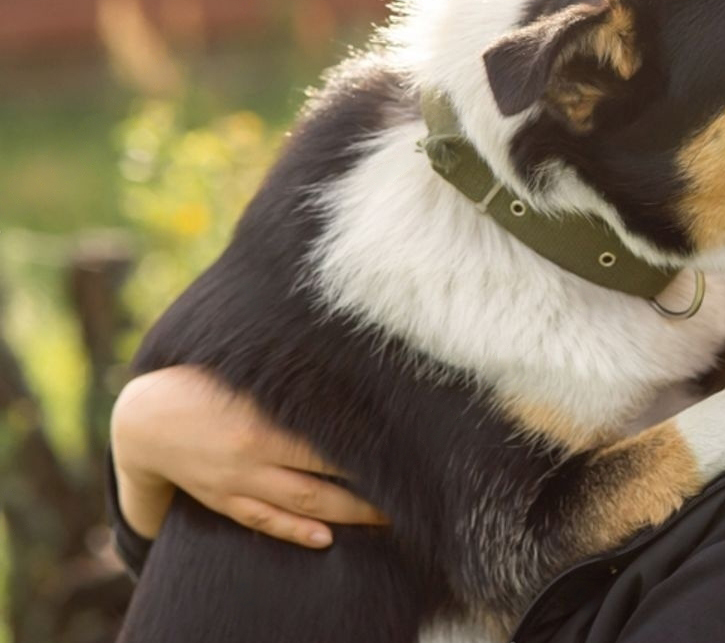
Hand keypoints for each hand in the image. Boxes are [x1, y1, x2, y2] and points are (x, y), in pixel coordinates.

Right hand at [111, 365, 386, 547]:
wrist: (144, 419)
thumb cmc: (204, 381)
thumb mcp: (248, 373)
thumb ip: (292, 373)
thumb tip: (345, 354)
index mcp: (264, 421)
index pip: (330, 440)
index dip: (370, 448)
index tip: (407, 448)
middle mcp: (253, 456)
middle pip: (323, 481)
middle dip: (369, 490)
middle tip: (411, 490)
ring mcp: (238, 483)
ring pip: (301, 505)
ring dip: (346, 515)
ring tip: (385, 518)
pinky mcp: (224, 500)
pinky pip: (263, 522)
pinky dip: (295, 532)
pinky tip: (326, 539)